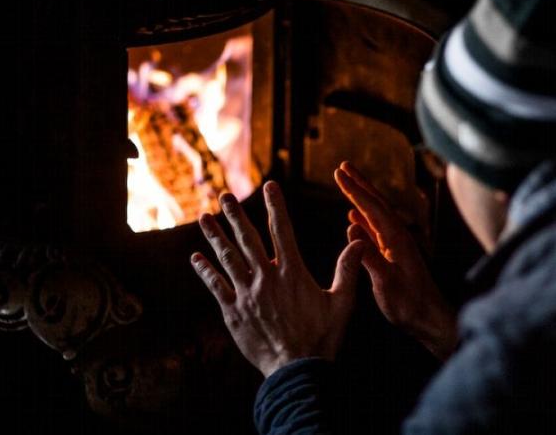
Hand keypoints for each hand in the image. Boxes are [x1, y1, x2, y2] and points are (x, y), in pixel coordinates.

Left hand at [191, 181, 365, 376]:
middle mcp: (266, 278)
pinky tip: (196, 258)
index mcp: (292, 272)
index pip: (282, 230)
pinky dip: (205, 271)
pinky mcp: (233, 312)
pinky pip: (216, 286)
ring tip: (204, 218)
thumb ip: (348, 270)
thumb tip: (359, 242)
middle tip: (224, 196)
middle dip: (235, 215)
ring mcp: (247, 294)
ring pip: (227, 258)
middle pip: (247, 239)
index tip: (269, 186)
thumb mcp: (342, 302)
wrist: (297, 370)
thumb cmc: (323, 337)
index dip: (275, 206)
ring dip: (215, 237)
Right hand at [334, 162, 457, 359]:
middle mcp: (398, 237)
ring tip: (347, 184)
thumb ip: (370, 257)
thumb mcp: (387, 283)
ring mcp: (396, 246)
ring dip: (360, 199)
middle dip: (359, 184)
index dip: (354, 190)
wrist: (430, 320)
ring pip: (375, 215)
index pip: (372, 208)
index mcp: (397, 239)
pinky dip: (363, 220)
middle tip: (342, 166)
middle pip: (376, 204)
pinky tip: (353, 219)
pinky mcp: (394, 257)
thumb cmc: (410, 305)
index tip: (338, 173)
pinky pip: (375, 231)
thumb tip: (351, 230)